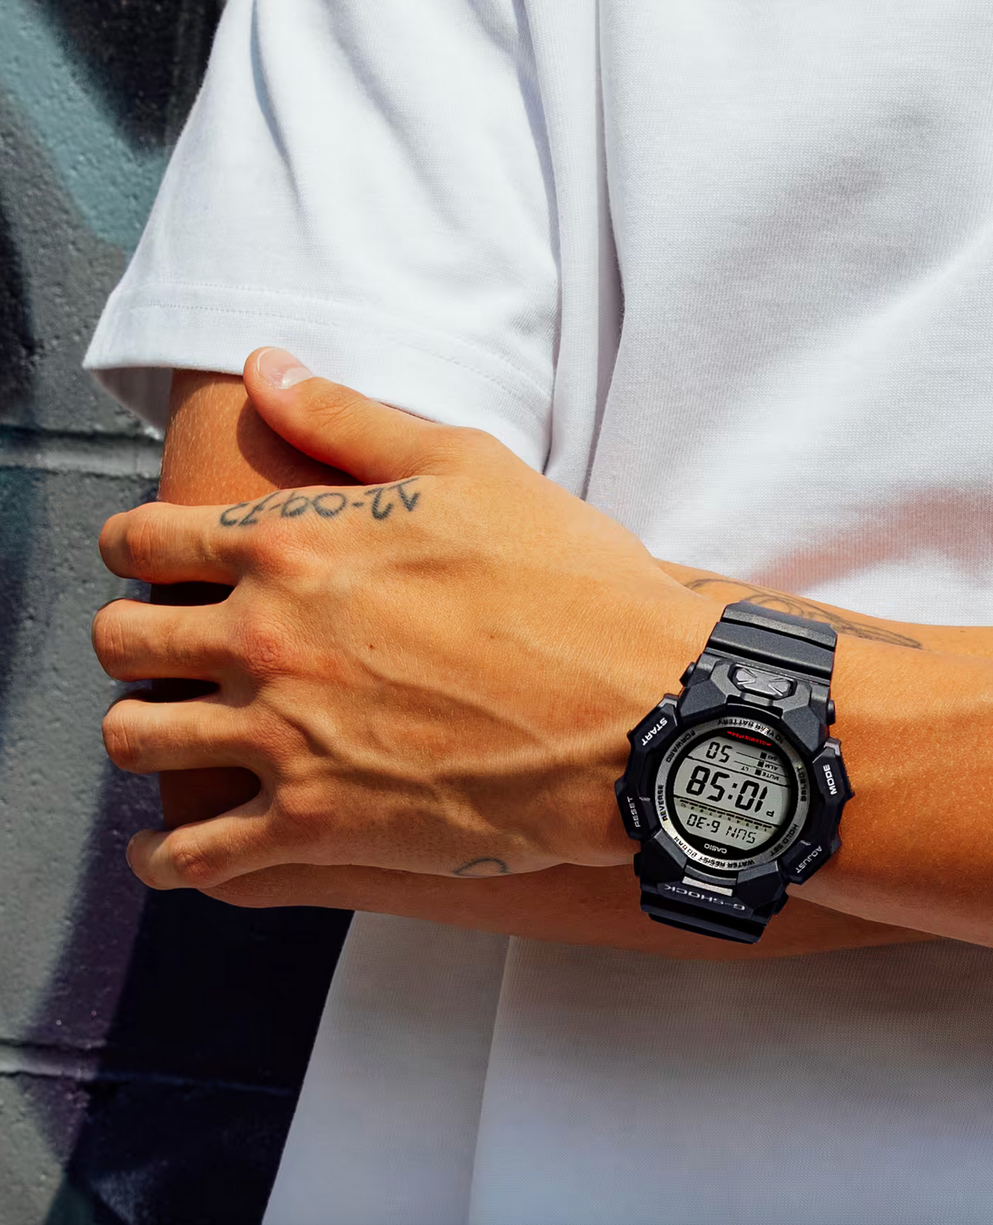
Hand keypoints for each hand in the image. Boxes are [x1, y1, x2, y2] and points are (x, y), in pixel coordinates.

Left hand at [94, 348, 716, 891]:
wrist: (639, 706)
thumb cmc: (568, 581)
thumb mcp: (469, 467)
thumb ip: (348, 417)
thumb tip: (264, 366)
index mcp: (291, 543)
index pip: (143, 538)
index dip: (134, 544)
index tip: (152, 558)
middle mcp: (266, 637)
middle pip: (122, 639)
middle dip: (132, 635)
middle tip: (169, 645)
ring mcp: (285, 736)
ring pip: (136, 742)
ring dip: (141, 734)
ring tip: (174, 733)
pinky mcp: (317, 827)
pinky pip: (193, 858)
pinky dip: (166, 856)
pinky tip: (172, 850)